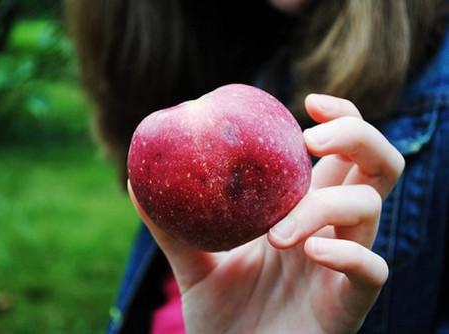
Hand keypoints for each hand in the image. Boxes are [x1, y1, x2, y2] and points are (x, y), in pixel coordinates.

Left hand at [128, 94, 404, 333]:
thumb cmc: (224, 314)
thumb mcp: (193, 262)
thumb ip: (172, 224)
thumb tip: (134, 181)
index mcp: (304, 210)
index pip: (343, 151)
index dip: (340, 118)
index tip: (309, 102)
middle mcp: (332, 230)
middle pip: (379, 164)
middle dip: (356, 136)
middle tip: (311, 138)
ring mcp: (344, 265)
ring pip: (368, 208)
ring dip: (323, 206)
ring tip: (277, 232)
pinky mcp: (349, 304)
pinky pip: (373, 269)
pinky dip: (347, 253)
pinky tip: (308, 251)